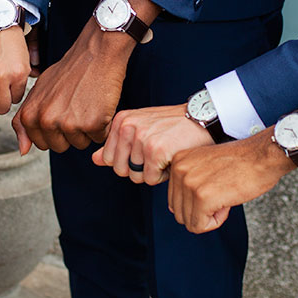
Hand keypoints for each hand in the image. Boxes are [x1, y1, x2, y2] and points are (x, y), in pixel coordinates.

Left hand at [13, 0, 159, 154]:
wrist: (96, 53)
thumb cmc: (69, 71)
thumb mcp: (39, 91)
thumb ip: (26, 120)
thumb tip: (22, 151)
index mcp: (30, 114)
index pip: (41, 143)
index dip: (53, 130)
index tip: (61, 111)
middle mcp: (46, 120)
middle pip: (60, 147)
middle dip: (70, 133)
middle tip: (76, 106)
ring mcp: (69, 123)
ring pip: (80, 144)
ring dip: (87, 129)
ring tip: (88, 104)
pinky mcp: (91, 124)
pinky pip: (99, 138)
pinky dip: (103, 125)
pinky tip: (99, 105)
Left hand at [92, 104, 212, 184]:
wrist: (203, 117)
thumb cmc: (172, 124)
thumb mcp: (141, 127)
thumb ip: (116, 144)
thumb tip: (95, 160)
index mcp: (121, 121)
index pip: (110, 159)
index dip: (130, 160)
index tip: (147, 147)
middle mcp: (128, 127)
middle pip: (121, 170)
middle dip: (140, 168)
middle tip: (158, 151)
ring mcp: (141, 138)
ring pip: (136, 177)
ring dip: (153, 171)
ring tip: (166, 152)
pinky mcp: (155, 151)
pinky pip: (151, 179)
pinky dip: (164, 174)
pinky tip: (172, 157)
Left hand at [168, 128, 296, 233]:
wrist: (263, 155)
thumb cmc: (242, 161)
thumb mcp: (204, 165)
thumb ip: (189, 182)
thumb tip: (176, 209)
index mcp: (178, 162)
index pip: (174, 201)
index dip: (197, 203)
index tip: (216, 188)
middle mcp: (179, 170)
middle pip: (179, 213)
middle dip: (202, 212)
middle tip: (221, 194)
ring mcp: (190, 184)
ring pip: (189, 222)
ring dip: (210, 216)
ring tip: (225, 196)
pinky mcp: (202, 197)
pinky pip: (200, 226)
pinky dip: (216, 221)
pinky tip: (227, 203)